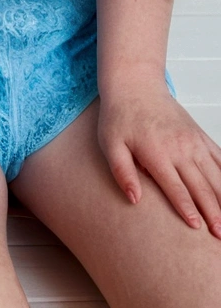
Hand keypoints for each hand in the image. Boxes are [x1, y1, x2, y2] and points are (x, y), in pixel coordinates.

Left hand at [99, 86, 220, 237]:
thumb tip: (134, 199)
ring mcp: (193, 141)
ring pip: (216, 175)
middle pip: (201, 186)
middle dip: (213, 212)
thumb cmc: (120, 117)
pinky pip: (220, 158)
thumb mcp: (110, 144)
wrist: (134, 85)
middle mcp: (180, 147)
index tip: (197, 228)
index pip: (176, 188)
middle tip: (220, 234)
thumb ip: (122, 172)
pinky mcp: (200, 136)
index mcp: (157, 153)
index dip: (188, 209)